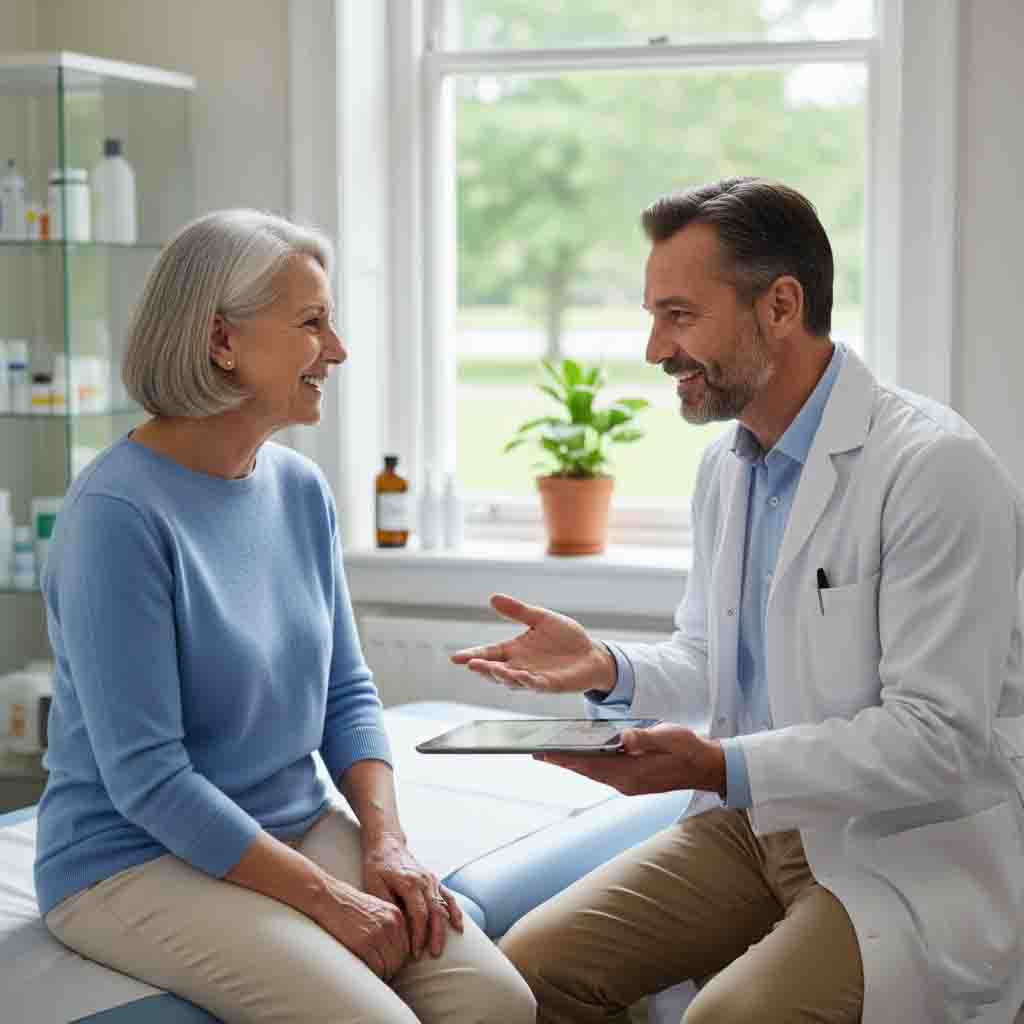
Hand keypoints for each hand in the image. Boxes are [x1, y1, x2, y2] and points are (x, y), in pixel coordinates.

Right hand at [308, 872, 411, 980]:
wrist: (330, 898)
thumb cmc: (349, 906)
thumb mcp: (376, 909)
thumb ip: (388, 924)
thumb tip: (393, 947)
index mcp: (396, 915)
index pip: (406, 946)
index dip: (397, 959)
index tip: (387, 965)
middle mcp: (391, 923)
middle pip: (400, 957)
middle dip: (391, 969)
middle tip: (380, 974)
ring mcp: (378, 933)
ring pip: (391, 965)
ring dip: (384, 974)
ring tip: (374, 976)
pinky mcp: (364, 943)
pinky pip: (377, 968)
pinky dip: (374, 975)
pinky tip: (367, 974)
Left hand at [362, 831, 463, 959]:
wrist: (386, 843)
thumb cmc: (377, 865)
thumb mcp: (374, 883)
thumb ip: (386, 903)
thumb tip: (395, 925)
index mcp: (409, 883)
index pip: (419, 914)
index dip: (418, 935)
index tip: (414, 952)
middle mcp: (424, 881)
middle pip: (435, 912)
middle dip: (435, 935)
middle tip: (433, 954)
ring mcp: (431, 880)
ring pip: (443, 906)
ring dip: (444, 928)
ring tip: (441, 947)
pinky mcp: (433, 880)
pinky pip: (448, 897)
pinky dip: (454, 912)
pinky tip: (458, 927)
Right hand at [450, 593, 616, 694]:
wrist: (591, 653)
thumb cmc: (565, 637)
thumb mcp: (541, 619)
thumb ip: (518, 611)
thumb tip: (493, 597)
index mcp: (514, 650)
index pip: (489, 653)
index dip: (472, 656)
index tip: (455, 657)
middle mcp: (519, 666)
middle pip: (495, 670)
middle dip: (483, 668)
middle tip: (471, 664)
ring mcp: (533, 677)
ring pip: (512, 680)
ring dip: (502, 676)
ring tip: (492, 669)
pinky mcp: (550, 684)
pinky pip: (536, 685)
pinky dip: (527, 681)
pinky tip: (521, 676)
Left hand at [536, 723, 726, 797]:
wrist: (706, 767)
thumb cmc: (688, 749)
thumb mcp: (670, 736)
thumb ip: (645, 737)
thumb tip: (623, 738)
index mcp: (633, 773)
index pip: (593, 765)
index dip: (568, 759)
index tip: (546, 754)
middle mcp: (627, 783)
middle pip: (588, 771)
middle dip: (563, 762)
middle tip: (537, 753)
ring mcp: (629, 785)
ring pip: (594, 774)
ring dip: (574, 764)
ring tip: (551, 754)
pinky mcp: (632, 782)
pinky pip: (604, 774)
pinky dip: (589, 765)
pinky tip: (580, 756)